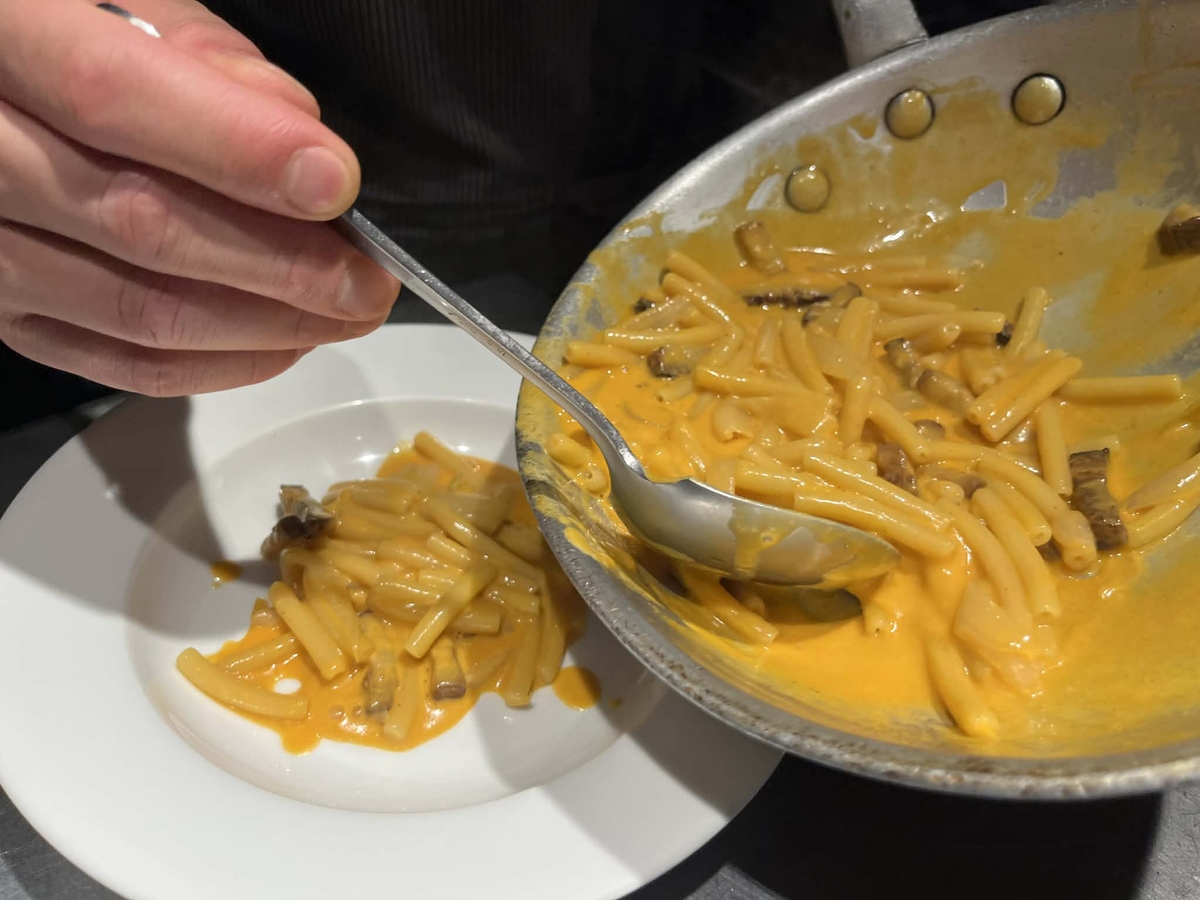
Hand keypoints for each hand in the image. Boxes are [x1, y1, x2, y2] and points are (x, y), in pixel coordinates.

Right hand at [0, 0, 399, 395]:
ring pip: (135, 309)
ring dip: (263, 324)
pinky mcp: (7, 316)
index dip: (233, 147)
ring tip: (347, 314)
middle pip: (136, 222)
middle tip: (368, 282)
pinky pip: (117, 361)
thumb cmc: (66, 36)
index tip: (335, 185)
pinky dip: (216, 363)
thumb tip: (298, 135)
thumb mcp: (122, 2)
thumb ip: (204, 58)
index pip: (109, 94)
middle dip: (278, 262)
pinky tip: (285, 343)